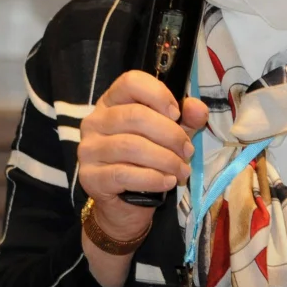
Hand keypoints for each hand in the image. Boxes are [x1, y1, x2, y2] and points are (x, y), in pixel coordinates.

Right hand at [78, 70, 208, 242]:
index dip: (158, 94)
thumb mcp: (170, 135)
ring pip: (131, 146)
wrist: (124, 205)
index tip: (176, 114)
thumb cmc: (146, 162)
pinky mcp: (90, 177)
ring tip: (182, 171)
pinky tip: (167, 182)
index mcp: (112, 103)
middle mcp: (95, 122)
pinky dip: (153, 178)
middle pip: (135, 116)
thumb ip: (185, 120)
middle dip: (170, 134)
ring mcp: (88, 149)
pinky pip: (124, 174)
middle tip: (188, 152)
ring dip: (165, 159)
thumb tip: (198, 109)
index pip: (130, 82)